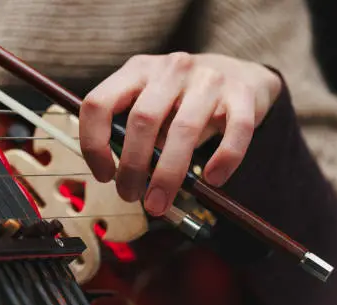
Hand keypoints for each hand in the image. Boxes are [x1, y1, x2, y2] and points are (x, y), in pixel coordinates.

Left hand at [78, 52, 281, 215]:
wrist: (241, 75)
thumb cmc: (185, 100)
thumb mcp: (152, 106)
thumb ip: (134, 133)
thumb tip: (125, 175)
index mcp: (137, 70)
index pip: (99, 103)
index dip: (94, 144)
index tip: (103, 174)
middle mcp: (171, 68)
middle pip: (142, 120)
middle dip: (132, 167)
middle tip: (130, 196)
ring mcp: (208, 78)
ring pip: (183, 130)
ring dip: (167, 175)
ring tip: (159, 203)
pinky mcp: (242, 93)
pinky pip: (235, 130)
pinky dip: (223, 159)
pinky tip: (212, 179)